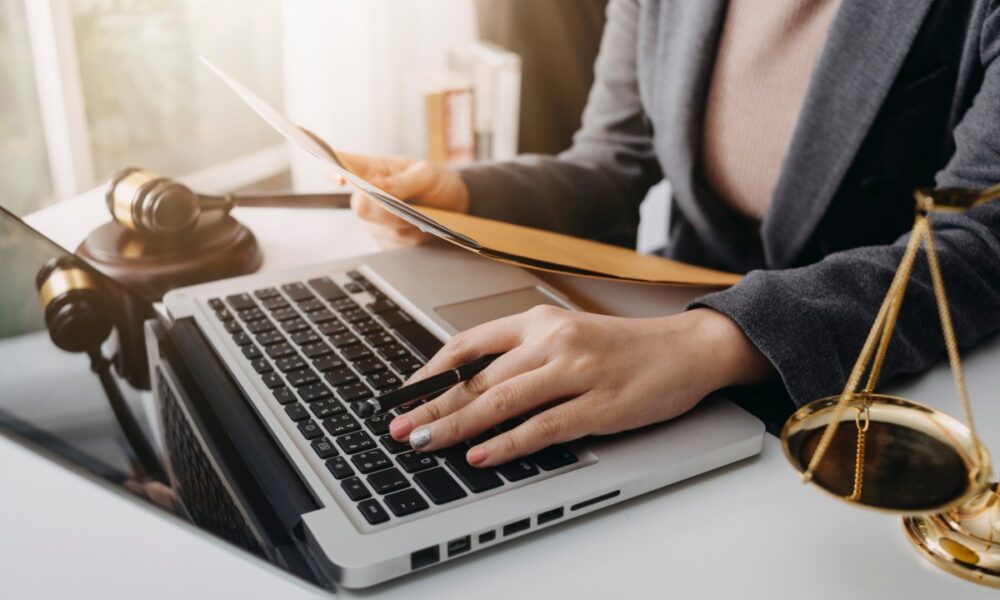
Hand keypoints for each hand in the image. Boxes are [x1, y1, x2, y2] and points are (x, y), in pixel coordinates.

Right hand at [333, 152, 469, 246]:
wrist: (452, 206)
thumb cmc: (435, 183)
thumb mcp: (427, 175)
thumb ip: (402, 181)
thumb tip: (377, 184)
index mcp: (369, 169)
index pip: (339, 164)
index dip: (332, 170)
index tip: (340, 178)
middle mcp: (364, 195)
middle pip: (361, 207)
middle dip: (387, 209)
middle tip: (410, 204)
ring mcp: (373, 220)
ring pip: (382, 229)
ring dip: (406, 223)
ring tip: (425, 213)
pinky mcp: (384, 240)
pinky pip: (394, 244)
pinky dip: (412, 237)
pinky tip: (423, 227)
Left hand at [388, 306, 773, 467]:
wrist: (687, 348)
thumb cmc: (624, 347)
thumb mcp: (568, 335)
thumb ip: (523, 354)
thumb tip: (468, 385)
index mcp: (540, 322)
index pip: (469, 343)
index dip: (431, 371)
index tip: (404, 394)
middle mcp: (554, 341)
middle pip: (478, 377)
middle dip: (432, 405)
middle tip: (399, 427)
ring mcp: (577, 373)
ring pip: (502, 401)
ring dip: (457, 425)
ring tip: (425, 442)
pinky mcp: (600, 405)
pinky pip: (543, 428)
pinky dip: (507, 444)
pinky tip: (481, 455)